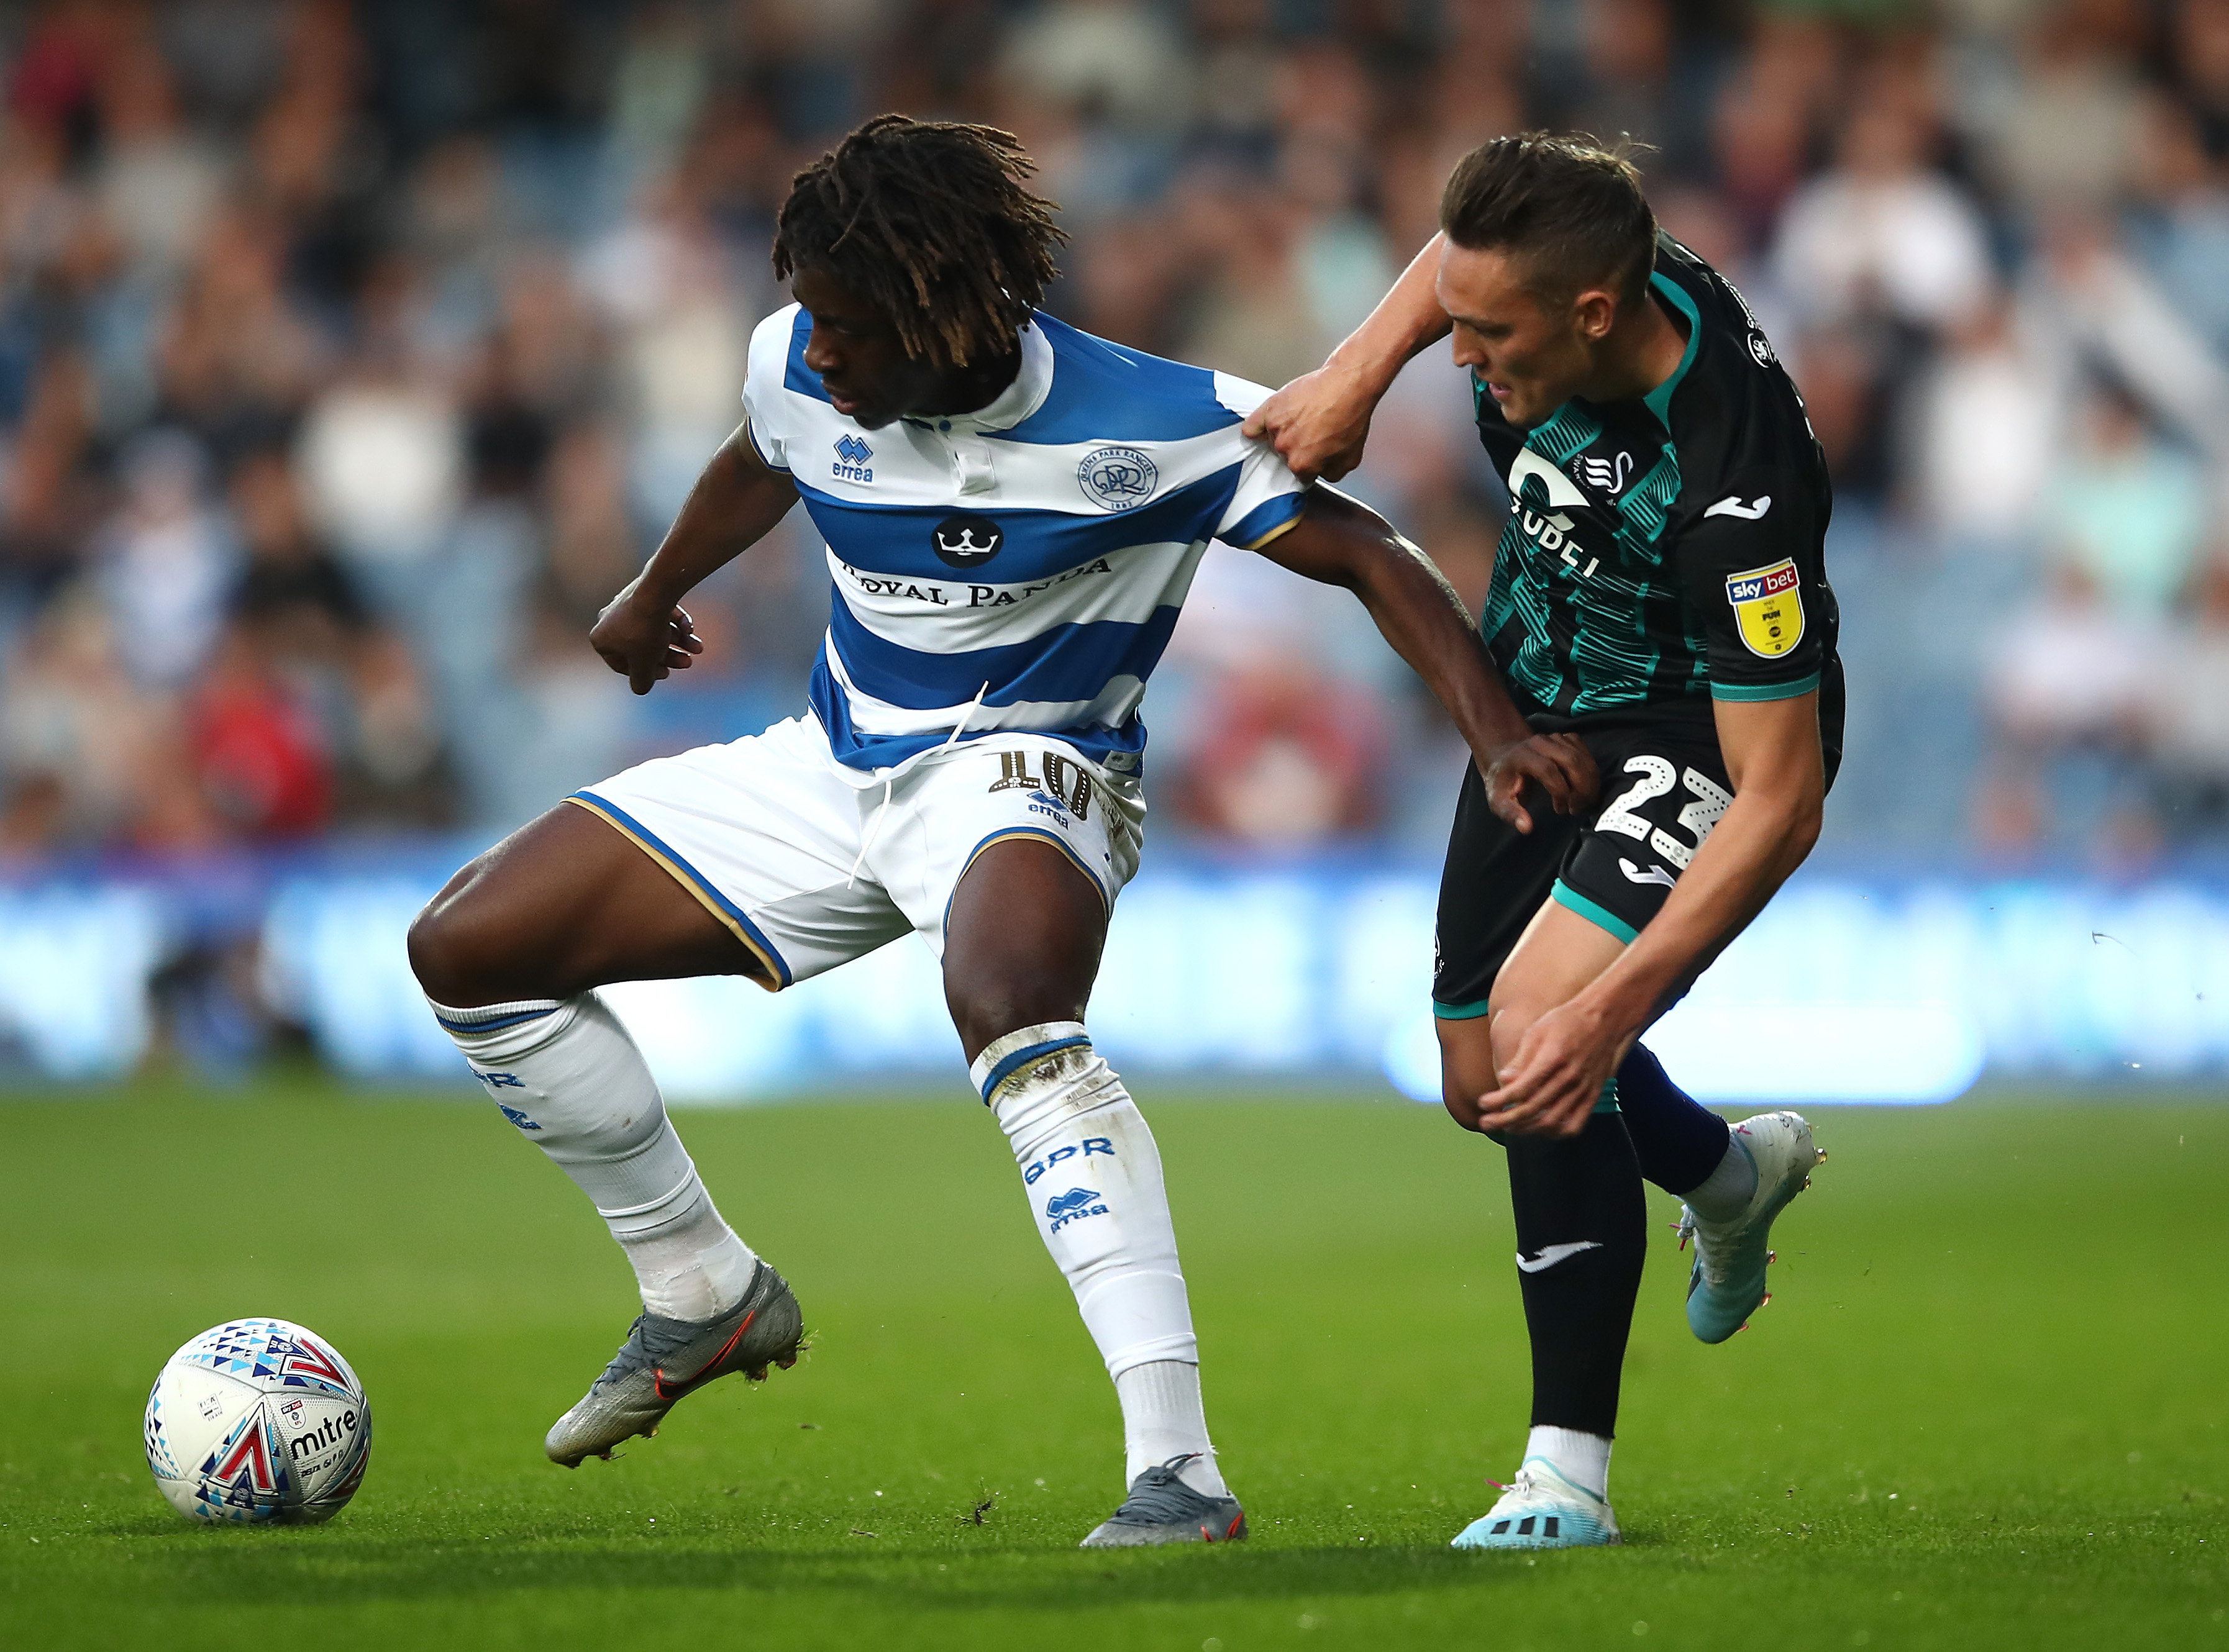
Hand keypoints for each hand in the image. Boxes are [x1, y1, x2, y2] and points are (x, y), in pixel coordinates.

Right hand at [590, 582, 704, 694]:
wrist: (656, 592)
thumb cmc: (645, 631)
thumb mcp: (644, 663)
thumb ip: (641, 680)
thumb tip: (640, 689)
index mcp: (601, 639)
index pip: (623, 664)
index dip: (647, 672)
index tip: (666, 673)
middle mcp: (608, 621)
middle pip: (643, 646)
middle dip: (669, 656)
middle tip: (688, 662)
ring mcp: (625, 605)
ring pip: (654, 629)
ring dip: (678, 641)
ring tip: (698, 648)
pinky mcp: (642, 592)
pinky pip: (659, 612)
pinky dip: (675, 621)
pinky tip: (690, 627)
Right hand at [1241, 365, 1378, 482]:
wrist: (1348, 384)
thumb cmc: (1350, 415)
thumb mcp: (1351, 457)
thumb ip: (1331, 473)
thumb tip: (1322, 473)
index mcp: (1302, 464)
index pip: (1300, 474)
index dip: (1310, 463)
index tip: (1314, 455)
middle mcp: (1285, 448)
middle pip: (1285, 457)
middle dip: (1298, 448)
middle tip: (1313, 433)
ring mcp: (1275, 428)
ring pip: (1273, 440)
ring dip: (1284, 433)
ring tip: (1304, 419)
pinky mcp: (1270, 409)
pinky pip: (1252, 425)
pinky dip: (1256, 427)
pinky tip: (1263, 426)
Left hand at [1476, 998, 1629, 1137]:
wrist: (1604, 1018)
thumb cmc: (1566, 1021)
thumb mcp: (1537, 1031)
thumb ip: (1521, 1059)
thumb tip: (1503, 1080)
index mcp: (1553, 1059)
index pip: (1521, 1090)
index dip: (1499, 1101)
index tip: (1482, 1103)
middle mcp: (1569, 1078)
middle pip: (1532, 1110)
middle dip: (1504, 1120)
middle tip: (1486, 1122)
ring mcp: (1583, 1090)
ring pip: (1551, 1122)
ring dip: (1525, 1130)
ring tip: (1508, 1128)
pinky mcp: (1593, 1096)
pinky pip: (1575, 1125)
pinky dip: (1555, 1132)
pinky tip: (1539, 1129)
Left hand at [1479, 733, 1596, 833]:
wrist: (1505, 758)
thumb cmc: (1503, 782)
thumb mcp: (1499, 800)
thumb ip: (1511, 813)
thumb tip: (1527, 827)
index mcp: (1523, 755)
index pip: (1548, 770)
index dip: (1560, 791)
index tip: (1560, 810)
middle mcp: (1540, 742)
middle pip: (1572, 760)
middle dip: (1581, 788)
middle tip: (1577, 809)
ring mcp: (1555, 738)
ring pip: (1583, 757)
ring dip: (1590, 783)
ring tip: (1583, 802)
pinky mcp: (1566, 739)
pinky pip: (1586, 753)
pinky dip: (1590, 771)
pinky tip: (1583, 786)